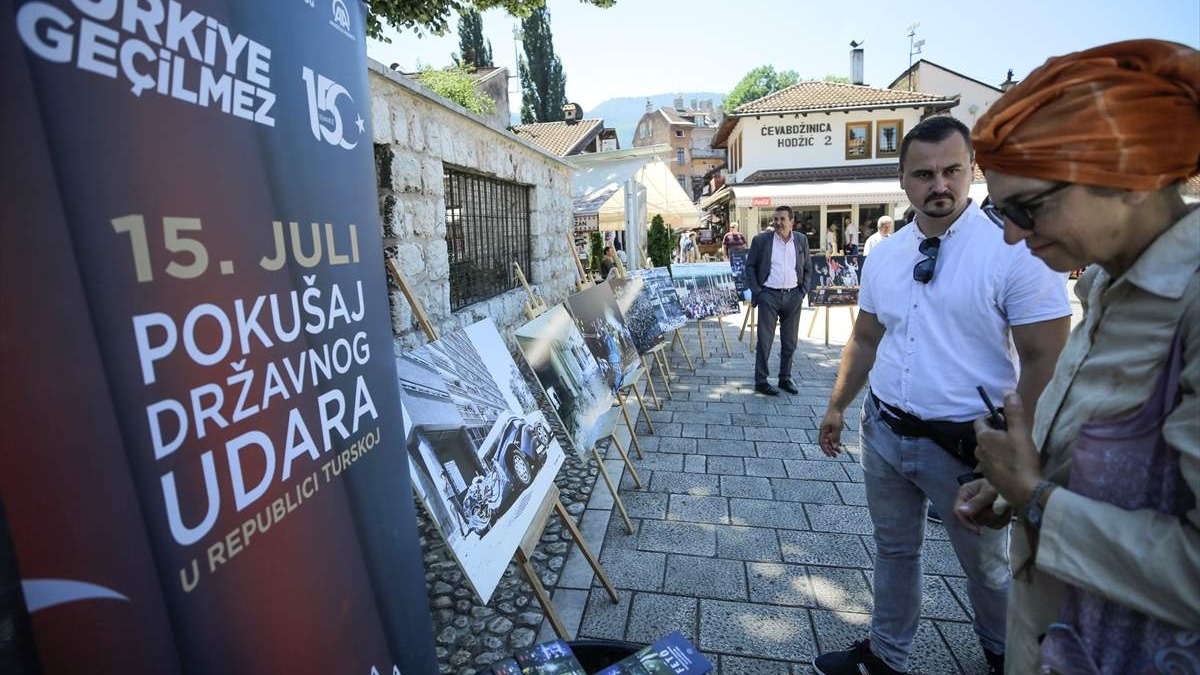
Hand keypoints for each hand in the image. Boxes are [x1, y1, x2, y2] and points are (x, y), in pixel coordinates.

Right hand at [819, 407, 844, 456]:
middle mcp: (824, 432)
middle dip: (830, 450)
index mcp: (823, 431)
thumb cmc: (836, 416)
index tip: (829, 455)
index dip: (825, 450)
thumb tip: (835, 447)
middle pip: (825, 443)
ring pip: (829, 441)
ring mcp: (828, 430)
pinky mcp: (832, 429)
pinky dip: (836, 442)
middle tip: (835, 456)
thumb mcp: (837, 427)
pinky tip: (840, 446)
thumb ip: (836, 437)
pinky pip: (833, 438)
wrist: (837, 407)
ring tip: (839, 452)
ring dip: (833, 447)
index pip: (822, 443)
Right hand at [954, 478, 1011, 533]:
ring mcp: (979, 509)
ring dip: (997, 518)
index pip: (957, 511)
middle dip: (987, 517)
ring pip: (984, 523)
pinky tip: (1007, 512)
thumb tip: (961, 511)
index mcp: (965, 493)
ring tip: (1006, 508)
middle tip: (1000, 510)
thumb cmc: (999, 484)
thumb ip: (977, 502)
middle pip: (972, 520)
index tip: (978, 530)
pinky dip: (1002, 520)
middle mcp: (969, 502)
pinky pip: (992, 525)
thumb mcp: (989, 491)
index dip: (966, 522)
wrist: (1014, 484)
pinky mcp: (988, 515)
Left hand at [973, 392, 1041, 512]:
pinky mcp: (989, 477)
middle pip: (984, 436)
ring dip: (997, 447)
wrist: (1024, 490)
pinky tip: (1012, 463)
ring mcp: (983, 465)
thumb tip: (1008, 392)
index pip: (980, 421)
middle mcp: (978, 450)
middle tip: (1012, 434)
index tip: (1005, 420)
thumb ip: (1014, 412)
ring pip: (987, 450)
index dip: (991, 418)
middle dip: (995, 432)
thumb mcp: (1020, 432)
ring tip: (1014, 449)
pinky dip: (998, 460)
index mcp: (983, 437)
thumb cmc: (1022, 459)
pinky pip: (991, 463)